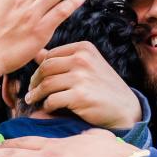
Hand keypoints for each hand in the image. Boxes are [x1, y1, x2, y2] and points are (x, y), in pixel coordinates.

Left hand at [24, 42, 141, 128]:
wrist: (125, 108)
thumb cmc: (103, 87)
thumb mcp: (87, 66)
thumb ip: (63, 59)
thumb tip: (37, 53)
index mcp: (84, 48)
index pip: (50, 55)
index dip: (39, 69)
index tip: (35, 80)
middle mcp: (82, 59)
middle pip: (46, 68)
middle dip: (34, 81)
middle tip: (31, 92)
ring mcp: (82, 77)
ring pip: (46, 84)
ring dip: (36, 95)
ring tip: (33, 101)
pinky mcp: (80, 96)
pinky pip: (52, 100)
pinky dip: (47, 105)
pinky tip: (47, 108)